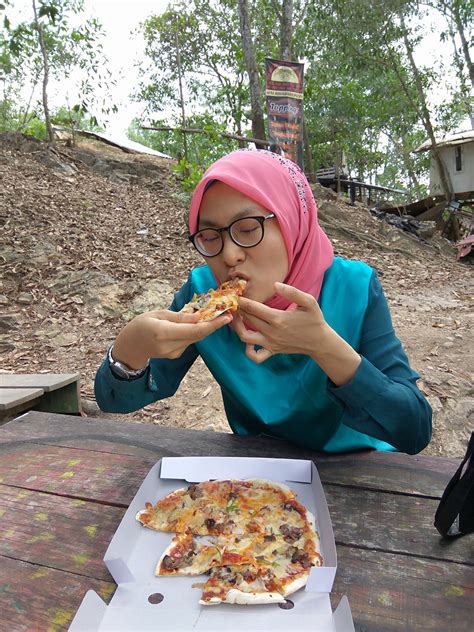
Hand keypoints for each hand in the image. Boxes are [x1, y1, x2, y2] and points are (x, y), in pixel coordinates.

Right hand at [113, 309, 232, 368]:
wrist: (130, 347)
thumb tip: (199, 316)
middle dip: (214, 325)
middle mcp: (169, 345)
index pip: (194, 330)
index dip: (212, 324)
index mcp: (163, 332)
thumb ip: (179, 317)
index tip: (226, 317)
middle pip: (198, 335)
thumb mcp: (157, 314)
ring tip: (215, 315)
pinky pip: (189, 341)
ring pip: (195, 338)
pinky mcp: (175, 355)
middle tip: (227, 313)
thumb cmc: (141, 325)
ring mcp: (173, 353)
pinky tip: (196, 324)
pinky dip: (195, 332)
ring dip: (205, 327)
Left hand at [234, 282, 326, 363]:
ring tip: (237, 318)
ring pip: (245, 337)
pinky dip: (248, 351)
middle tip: (236, 302)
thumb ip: (292, 292)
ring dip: (238, 327)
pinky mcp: (272, 351)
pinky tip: (248, 341)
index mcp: (278, 319)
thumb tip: (275, 285)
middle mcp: (272, 332)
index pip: (253, 308)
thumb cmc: (314, 320)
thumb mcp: (308, 302)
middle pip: (248, 319)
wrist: (319, 341)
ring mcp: (271, 343)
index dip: (243, 301)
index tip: (238, 295)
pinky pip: (255, 356)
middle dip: (240, 309)